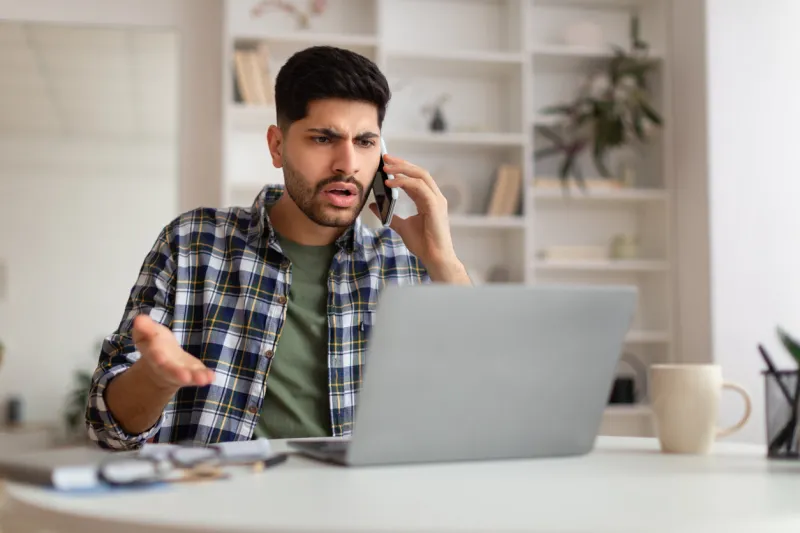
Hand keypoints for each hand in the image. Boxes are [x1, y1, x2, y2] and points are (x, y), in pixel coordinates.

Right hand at [132, 314, 214, 390]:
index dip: (156, 357)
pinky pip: (199, 375)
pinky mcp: (194, 372)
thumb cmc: (156, 343)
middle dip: (177, 374)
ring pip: (186, 376)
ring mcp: (181, 371)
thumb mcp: (149, 332)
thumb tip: (138, 319)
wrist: (163, 360)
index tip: (159, 358)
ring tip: (203, 379)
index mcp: (153, 355)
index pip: (154, 355)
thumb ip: (145, 327)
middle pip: (170, 371)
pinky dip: (206, 376)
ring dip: (194, 378)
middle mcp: (166, 367)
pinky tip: (211, 377)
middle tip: (185, 377)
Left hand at [369, 153, 468, 283]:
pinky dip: (404, 182)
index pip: (416, 178)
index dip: (402, 169)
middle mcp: (435, 197)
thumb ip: (389, 215)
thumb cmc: (423, 244)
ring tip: (386, 168)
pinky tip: (391, 183)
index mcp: (429, 200)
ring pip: (420, 175)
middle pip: (419, 172)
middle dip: (402, 163)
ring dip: (402, 169)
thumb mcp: (401, 226)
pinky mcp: (435, 205)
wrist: (434, 258)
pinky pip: (419, 187)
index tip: (387, 163)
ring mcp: (437, 200)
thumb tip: (374, 205)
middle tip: (385, 158)